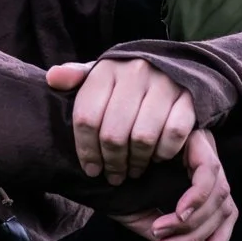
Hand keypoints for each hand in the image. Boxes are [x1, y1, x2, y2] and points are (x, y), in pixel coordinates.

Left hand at [47, 58, 194, 184]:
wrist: (176, 65)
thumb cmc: (128, 79)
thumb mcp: (101, 74)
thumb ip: (77, 78)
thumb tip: (52, 78)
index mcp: (107, 69)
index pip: (87, 118)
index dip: (86, 150)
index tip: (91, 169)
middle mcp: (135, 73)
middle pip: (113, 134)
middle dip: (112, 162)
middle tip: (113, 175)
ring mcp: (164, 84)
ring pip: (143, 138)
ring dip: (137, 162)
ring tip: (133, 170)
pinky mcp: (188, 97)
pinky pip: (173, 135)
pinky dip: (164, 153)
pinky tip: (156, 158)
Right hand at [110, 129, 236, 240]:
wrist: (87, 164)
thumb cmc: (117, 190)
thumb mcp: (151, 221)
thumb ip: (177, 239)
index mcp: (199, 178)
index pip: (225, 212)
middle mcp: (206, 158)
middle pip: (223, 204)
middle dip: (197, 235)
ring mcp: (202, 144)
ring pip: (218, 192)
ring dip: (191, 222)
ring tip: (159, 232)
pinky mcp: (194, 136)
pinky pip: (208, 172)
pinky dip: (195, 198)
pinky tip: (177, 215)